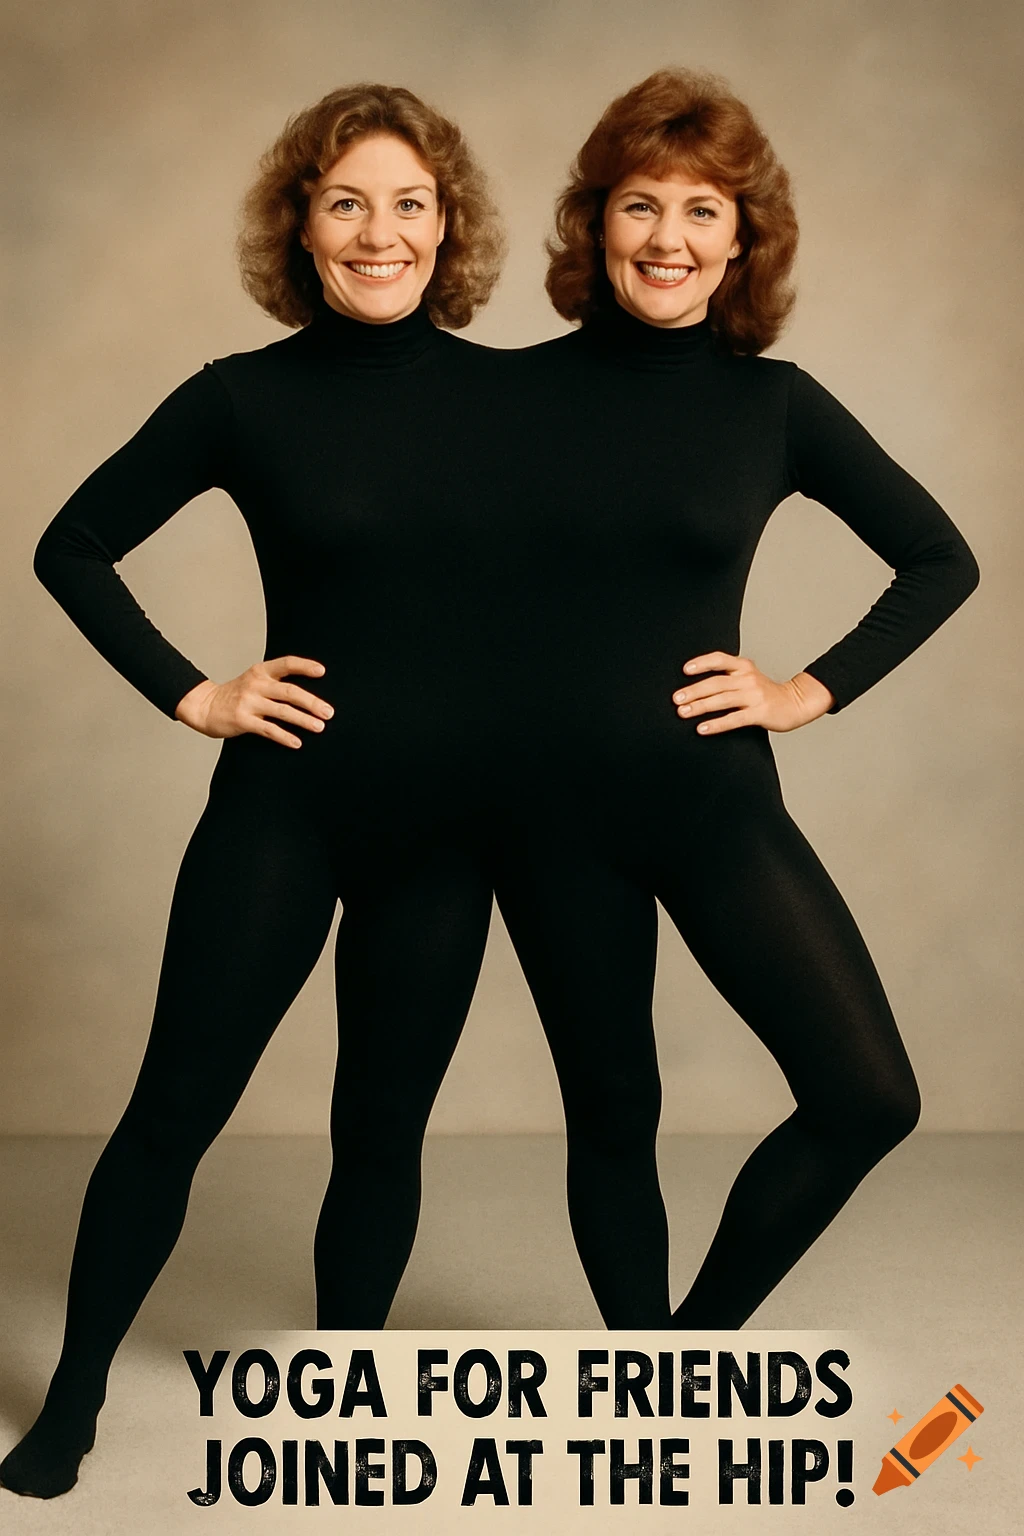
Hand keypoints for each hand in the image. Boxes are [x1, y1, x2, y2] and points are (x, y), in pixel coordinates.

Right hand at [175, 656, 332, 747]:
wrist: (204, 706)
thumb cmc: (235, 695)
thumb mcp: (253, 680)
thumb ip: (275, 682)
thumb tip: (309, 694)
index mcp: (260, 672)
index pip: (286, 664)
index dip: (305, 666)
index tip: (322, 672)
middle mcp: (255, 685)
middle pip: (289, 691)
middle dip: (311, 702)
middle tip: (329, 712)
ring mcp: (248, 702)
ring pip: (282, 711)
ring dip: (303, 720)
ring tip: (319, 727)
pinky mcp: (243, 720)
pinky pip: (268, 729)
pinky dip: (284, 736)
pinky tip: (297, 742)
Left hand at [672, 652, 833, 734]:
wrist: (796, 703)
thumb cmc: (766, 693)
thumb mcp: (749, 677)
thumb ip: (728, 677)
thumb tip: (696, 686)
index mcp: (744, 667)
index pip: (719, 659)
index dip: (702, 662)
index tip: (685, 670)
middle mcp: (748, 678)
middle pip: (716, 682)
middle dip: (693, 691)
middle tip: (676, 699)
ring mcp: (754, 696)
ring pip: (722, 700)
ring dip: (700, 706)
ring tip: (683, 713)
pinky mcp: (759, 713)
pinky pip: (733, 719)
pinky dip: (716, 724)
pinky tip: (702, 729)